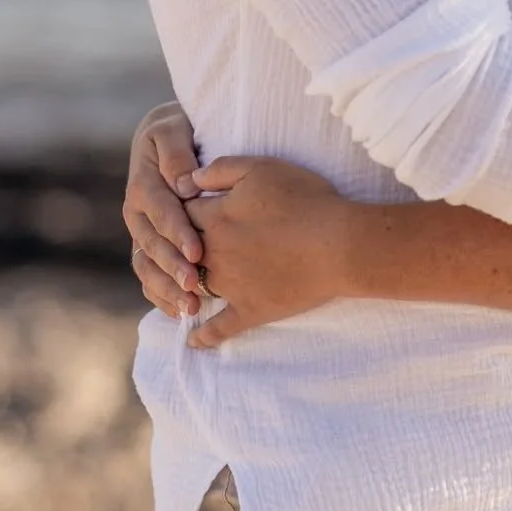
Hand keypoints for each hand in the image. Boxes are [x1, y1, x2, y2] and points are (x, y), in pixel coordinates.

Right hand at [125, 101, 203, 318]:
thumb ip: (177, 154)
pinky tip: (179, 312)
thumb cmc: (179, 130)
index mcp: (143, 184)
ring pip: (147, 265)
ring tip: (190, 308)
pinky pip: (148, 274)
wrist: (168, 136)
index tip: (198, 252)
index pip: (161, 212)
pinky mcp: (149, 245)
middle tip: (195, 287)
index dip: (178, 233)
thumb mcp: (174, 129)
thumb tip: (184, 185)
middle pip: (153, 245)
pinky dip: (160, 295)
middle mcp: (137, 212)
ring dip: (165, 289)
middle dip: (173, 268)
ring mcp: (141, 232)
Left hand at [183, 156, 348, 349]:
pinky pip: (219, 328)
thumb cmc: (305, 200)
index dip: (180, 208)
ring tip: (178, 287)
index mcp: (215, 218)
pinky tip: (193, 342)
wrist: (338, 244)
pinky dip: (204, 336)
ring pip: (194, 287)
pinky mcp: (250, 309)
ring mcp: (230, 285)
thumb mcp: (261, 168)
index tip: (182, 208)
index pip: (183, 212)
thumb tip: (184, 180)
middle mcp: (214, 253)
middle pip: (181, 250)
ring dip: (182, 287)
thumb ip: (220, 170)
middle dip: (174, 247)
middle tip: (174, 245)